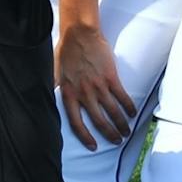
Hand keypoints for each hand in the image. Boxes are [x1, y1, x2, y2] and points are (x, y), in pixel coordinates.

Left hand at [54, 23, 135, 148]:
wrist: (79, 35)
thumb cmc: (65, 51)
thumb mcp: (54, 73)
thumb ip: (54, 89)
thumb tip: (48, 101)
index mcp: (69, 93)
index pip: (76, 122)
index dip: (85, 136)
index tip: (93, 146)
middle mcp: (84, 93)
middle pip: (98, 121)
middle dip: (109, 133)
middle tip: (117, 141)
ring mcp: (98, 86)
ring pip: (113, 112)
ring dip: (121, 124)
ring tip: (127, 131)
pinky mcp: (111, 77)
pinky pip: (122, 97)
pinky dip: (129, 107)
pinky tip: (133, 113)